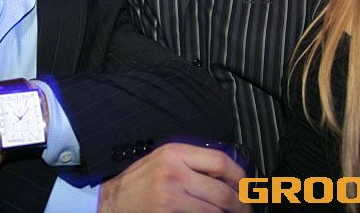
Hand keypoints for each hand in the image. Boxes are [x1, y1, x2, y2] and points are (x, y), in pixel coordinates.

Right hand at [98, 143, 250, 212]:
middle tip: (247, 209)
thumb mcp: (165, 158)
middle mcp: (175, 173)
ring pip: (215, 211)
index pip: (221, 161)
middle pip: (223, 192)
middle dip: (241, 204)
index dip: (240, 176)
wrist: (110, 201)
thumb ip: (193, 161)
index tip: (248, 187)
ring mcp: (170, 197)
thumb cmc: (140, 180)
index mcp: (176, 152)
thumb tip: (228, 173)